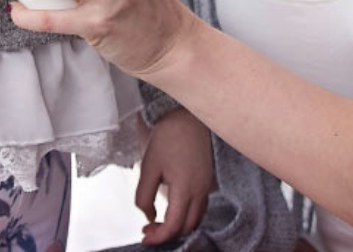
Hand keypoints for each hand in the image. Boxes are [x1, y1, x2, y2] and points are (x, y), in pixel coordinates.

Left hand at [137, 109, 213, 245]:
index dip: (158, 237)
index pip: (174, 226)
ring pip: (196, 219)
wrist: (187, 115)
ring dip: (178, 225)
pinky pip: (200, 206)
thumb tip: (147, 216)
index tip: (144, 238)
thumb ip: (144, 195)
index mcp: (185, 188)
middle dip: (168, 234)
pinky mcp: (207, 179)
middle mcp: (200, 191)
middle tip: (149, 229)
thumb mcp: (149, 166)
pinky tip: (173, 207)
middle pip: (187, 227)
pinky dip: (187, 214)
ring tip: (158, 221)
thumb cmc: (168, 136)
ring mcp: (206, 185)